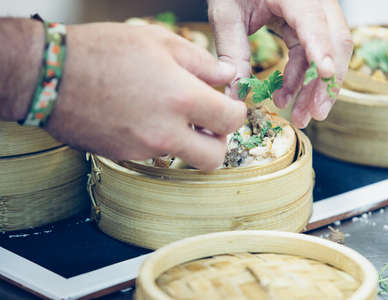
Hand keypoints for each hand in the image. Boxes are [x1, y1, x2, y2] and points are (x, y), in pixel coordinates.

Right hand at [45, 23, 246, 169]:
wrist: (50, 75)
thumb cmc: (103, 51)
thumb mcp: (158, 42)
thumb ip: (201, 62)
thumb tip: (228, 75)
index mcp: (181, 97)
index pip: (231, 120)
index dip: (236, 112)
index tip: (230, 105)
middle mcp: (166, 131)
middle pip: (214, 157)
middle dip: (218, 141)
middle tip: (208, 122)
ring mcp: (144, 148)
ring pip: (184, 158)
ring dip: (189, 142)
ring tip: (173, 115)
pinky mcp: (125, 155)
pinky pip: (156, 156)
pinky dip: (160, 141)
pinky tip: (145, 117)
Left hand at [208, 0, 352, 127]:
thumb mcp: (226, 14)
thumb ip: (232, 52)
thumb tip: (235, 95)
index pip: (313, 20)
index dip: (321, 48)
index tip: (324, 74)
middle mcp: (313, 0)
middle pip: (335, 40)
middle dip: (326, 81)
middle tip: (315, 114)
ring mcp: (316, 12)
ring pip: (329, 52)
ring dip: (314, 87)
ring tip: (299, 115)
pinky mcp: (310, 24)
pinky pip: (313, 54)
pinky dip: (302, 77)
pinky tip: (286, 96)